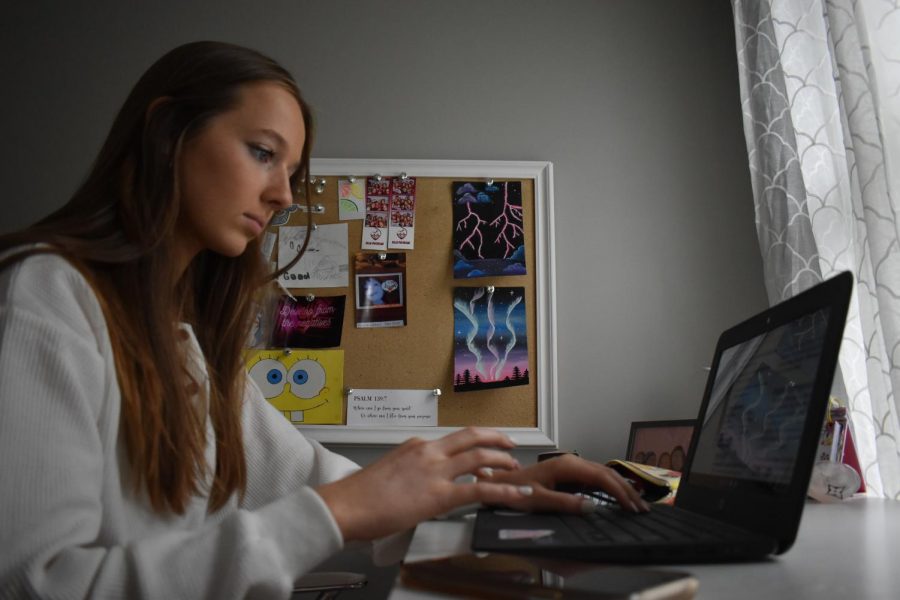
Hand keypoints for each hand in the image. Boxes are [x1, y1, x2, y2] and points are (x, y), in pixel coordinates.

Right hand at [316, 427, 533, 541]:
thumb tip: (420, 484)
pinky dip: (504, 490)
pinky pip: (480, 490)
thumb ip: (410, 472)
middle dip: (496, 439)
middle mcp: (429, 451)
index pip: (452, 440)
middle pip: (471, 436)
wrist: (346, 506)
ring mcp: (436, 471)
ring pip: (480, 457)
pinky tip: (517, 494)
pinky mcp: (440, 495)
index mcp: (416, 446)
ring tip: (516, 469)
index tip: (484, 449)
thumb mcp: (389, 472)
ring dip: (503, 461)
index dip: (474, 444)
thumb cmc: (359, 496)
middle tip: (511, 445)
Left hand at [476, 453, 650, 514]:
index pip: (602, 477)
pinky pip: (594, 477)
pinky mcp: (566, 472)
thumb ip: (564, 503)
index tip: (633, 509)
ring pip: (602, 474)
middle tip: (642, 509)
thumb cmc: (512, 492)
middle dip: (626, 490)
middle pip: (606, 473)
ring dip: (620, 488)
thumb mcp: (537, 500)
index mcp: (566, 466)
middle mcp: (570, 462)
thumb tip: (592, 506)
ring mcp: (569, 466)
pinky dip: (609, 486)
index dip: (620, 492)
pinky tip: (617, 495)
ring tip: (636, 504)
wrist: (495, 482)